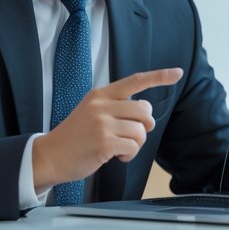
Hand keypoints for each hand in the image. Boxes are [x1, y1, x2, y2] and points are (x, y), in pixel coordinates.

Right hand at [31, 68, 179, 188]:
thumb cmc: (75, 137)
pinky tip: (116, 156)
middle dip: (145, 125)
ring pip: (141, 130)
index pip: (135, 80)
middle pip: (145, 109)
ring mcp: (102, 123)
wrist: (50, 156)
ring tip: (119, 147)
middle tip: (131, 135)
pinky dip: (129, 155)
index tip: (177, 73)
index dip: (159, 76)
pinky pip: (134, 147)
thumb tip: (145, 115)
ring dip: (136, 143)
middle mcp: (102, 105)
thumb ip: (115, 106)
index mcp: (100, 94)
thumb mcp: (91, 111)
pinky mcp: (104, 142)